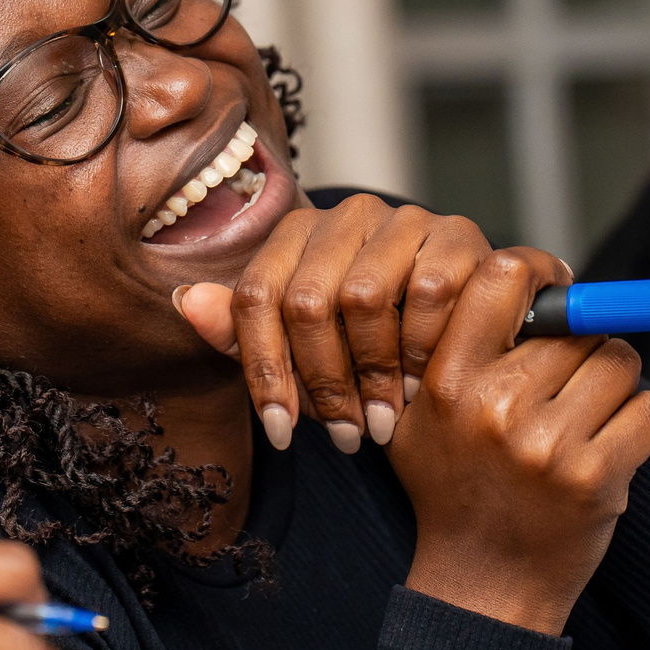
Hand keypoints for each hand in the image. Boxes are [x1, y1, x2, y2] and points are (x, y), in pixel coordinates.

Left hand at [173, 195, 500, 452]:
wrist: (463, 321)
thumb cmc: (370, 338)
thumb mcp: (302, 345)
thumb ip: (244, 330)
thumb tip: (187, 302)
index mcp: (297, 233)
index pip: (256, 295)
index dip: (263, 370)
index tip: (281, 431)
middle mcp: (346, 214)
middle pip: (307, 301)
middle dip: (322, 382)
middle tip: (342, 435)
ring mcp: (404, 219)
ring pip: (364, 297)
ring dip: (371, 375)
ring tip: (378, 419)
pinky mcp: (458, 233)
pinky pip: (427, 293)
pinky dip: (419, 351)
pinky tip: (418, 387)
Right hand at [385, 248, 649, 634]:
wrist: (480, 586)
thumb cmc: (454, 491)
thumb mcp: (420, 418)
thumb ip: (451, 349)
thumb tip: (525, 278)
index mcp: (447, 382)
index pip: (503, 277)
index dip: (541, 272)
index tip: (554, 292)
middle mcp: (496, 408)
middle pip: (578, 325)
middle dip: (584, 346)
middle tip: (569, 382)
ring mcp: (547, 446)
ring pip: (620, 362)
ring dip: (615, 383)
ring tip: (589, 416)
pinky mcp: (595, 479)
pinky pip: (649, 411)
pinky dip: (640, 422)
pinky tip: (611, 445)